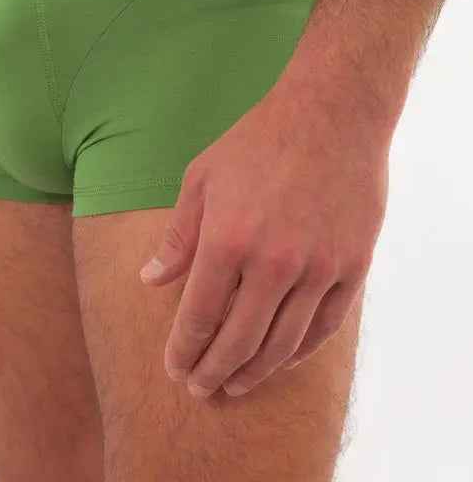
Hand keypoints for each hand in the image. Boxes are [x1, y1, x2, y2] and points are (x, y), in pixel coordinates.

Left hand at [139, 76, 389, 397]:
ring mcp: (317, 268)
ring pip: (282, 343)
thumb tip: (151, 281)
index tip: (174, 369)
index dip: (184, 349)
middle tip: (199, 389)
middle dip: (213, 371)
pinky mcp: (352, 266)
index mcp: (227, 239)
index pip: (199, 316)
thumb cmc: (256, 140)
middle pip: (238, 340)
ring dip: (254, 371)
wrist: (330, 113)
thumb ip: (178, 236)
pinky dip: (299, 351)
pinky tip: (280, 360)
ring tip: (234, 385)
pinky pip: (325, 326)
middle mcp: (272, 263)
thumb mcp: (201, 178)